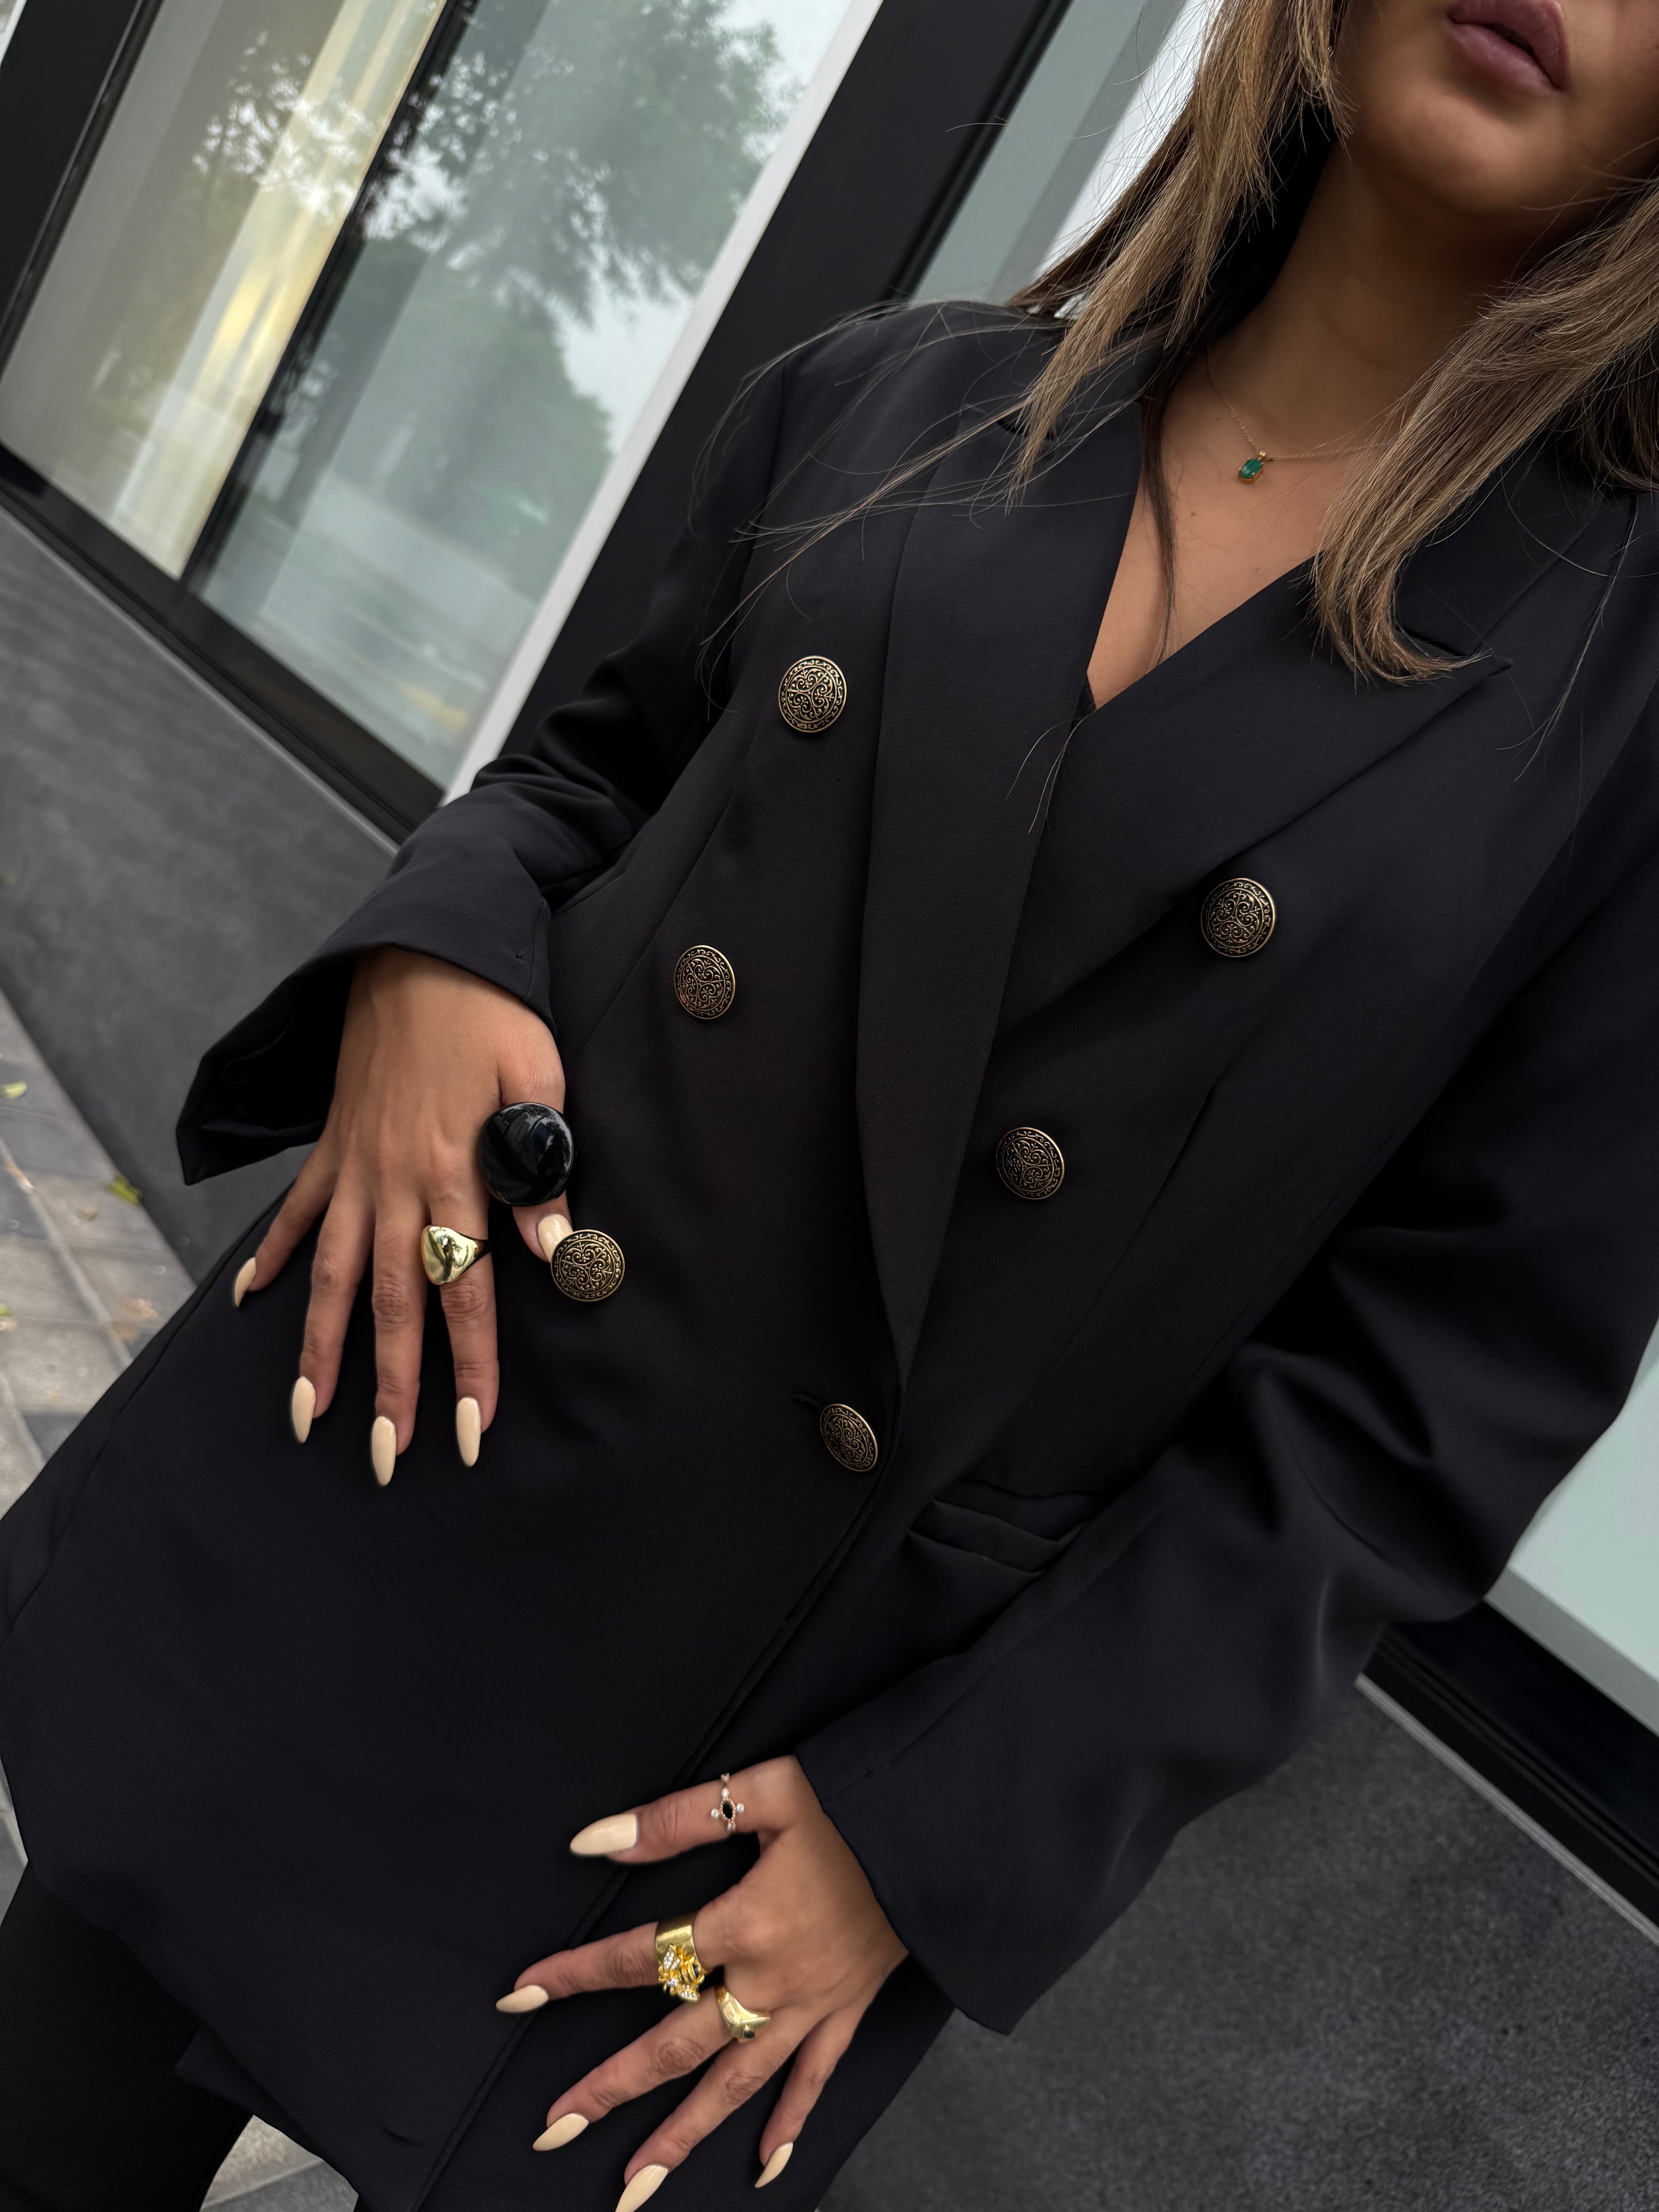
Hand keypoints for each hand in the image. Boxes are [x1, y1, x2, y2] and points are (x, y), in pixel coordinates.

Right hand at [236, 948, 569, 1473]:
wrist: (426, 946)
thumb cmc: (494, 1012)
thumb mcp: (538, 1079)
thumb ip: (542, 1169)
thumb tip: (557, 1249)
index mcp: (452, 1172)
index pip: (464, 1292)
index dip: (470, 1366)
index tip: (472, 1430)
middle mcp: (395, 1182)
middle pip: (391, 1303)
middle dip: (389, 1386)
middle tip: (385, 1457)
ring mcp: (355, 1167)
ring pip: (334, 1276)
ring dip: (320, 1349)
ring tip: (308, 1415)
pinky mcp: (333, 1144)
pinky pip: (297, 1211)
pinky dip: (273, 1256)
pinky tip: (251, 1300)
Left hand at [498, 1757, 905, 2203]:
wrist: (949, 1827)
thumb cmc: (856, 1798)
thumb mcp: (767, 1790)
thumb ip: (680, 1819)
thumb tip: (596, 1841)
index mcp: (746, 1921)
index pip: (641, 1955)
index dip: (577, 1974)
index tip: (520, 1994)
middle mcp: (772, 1978)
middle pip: (677, 2044)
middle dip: (612, 2088)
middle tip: (552, 2131)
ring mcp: (812, 2003)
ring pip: (736, 2084)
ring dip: (682, 2135)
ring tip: (633, 2185)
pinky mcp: (848, 2009)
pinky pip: (816, 2079)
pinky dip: (791, 2124)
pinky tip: (765, 2169)